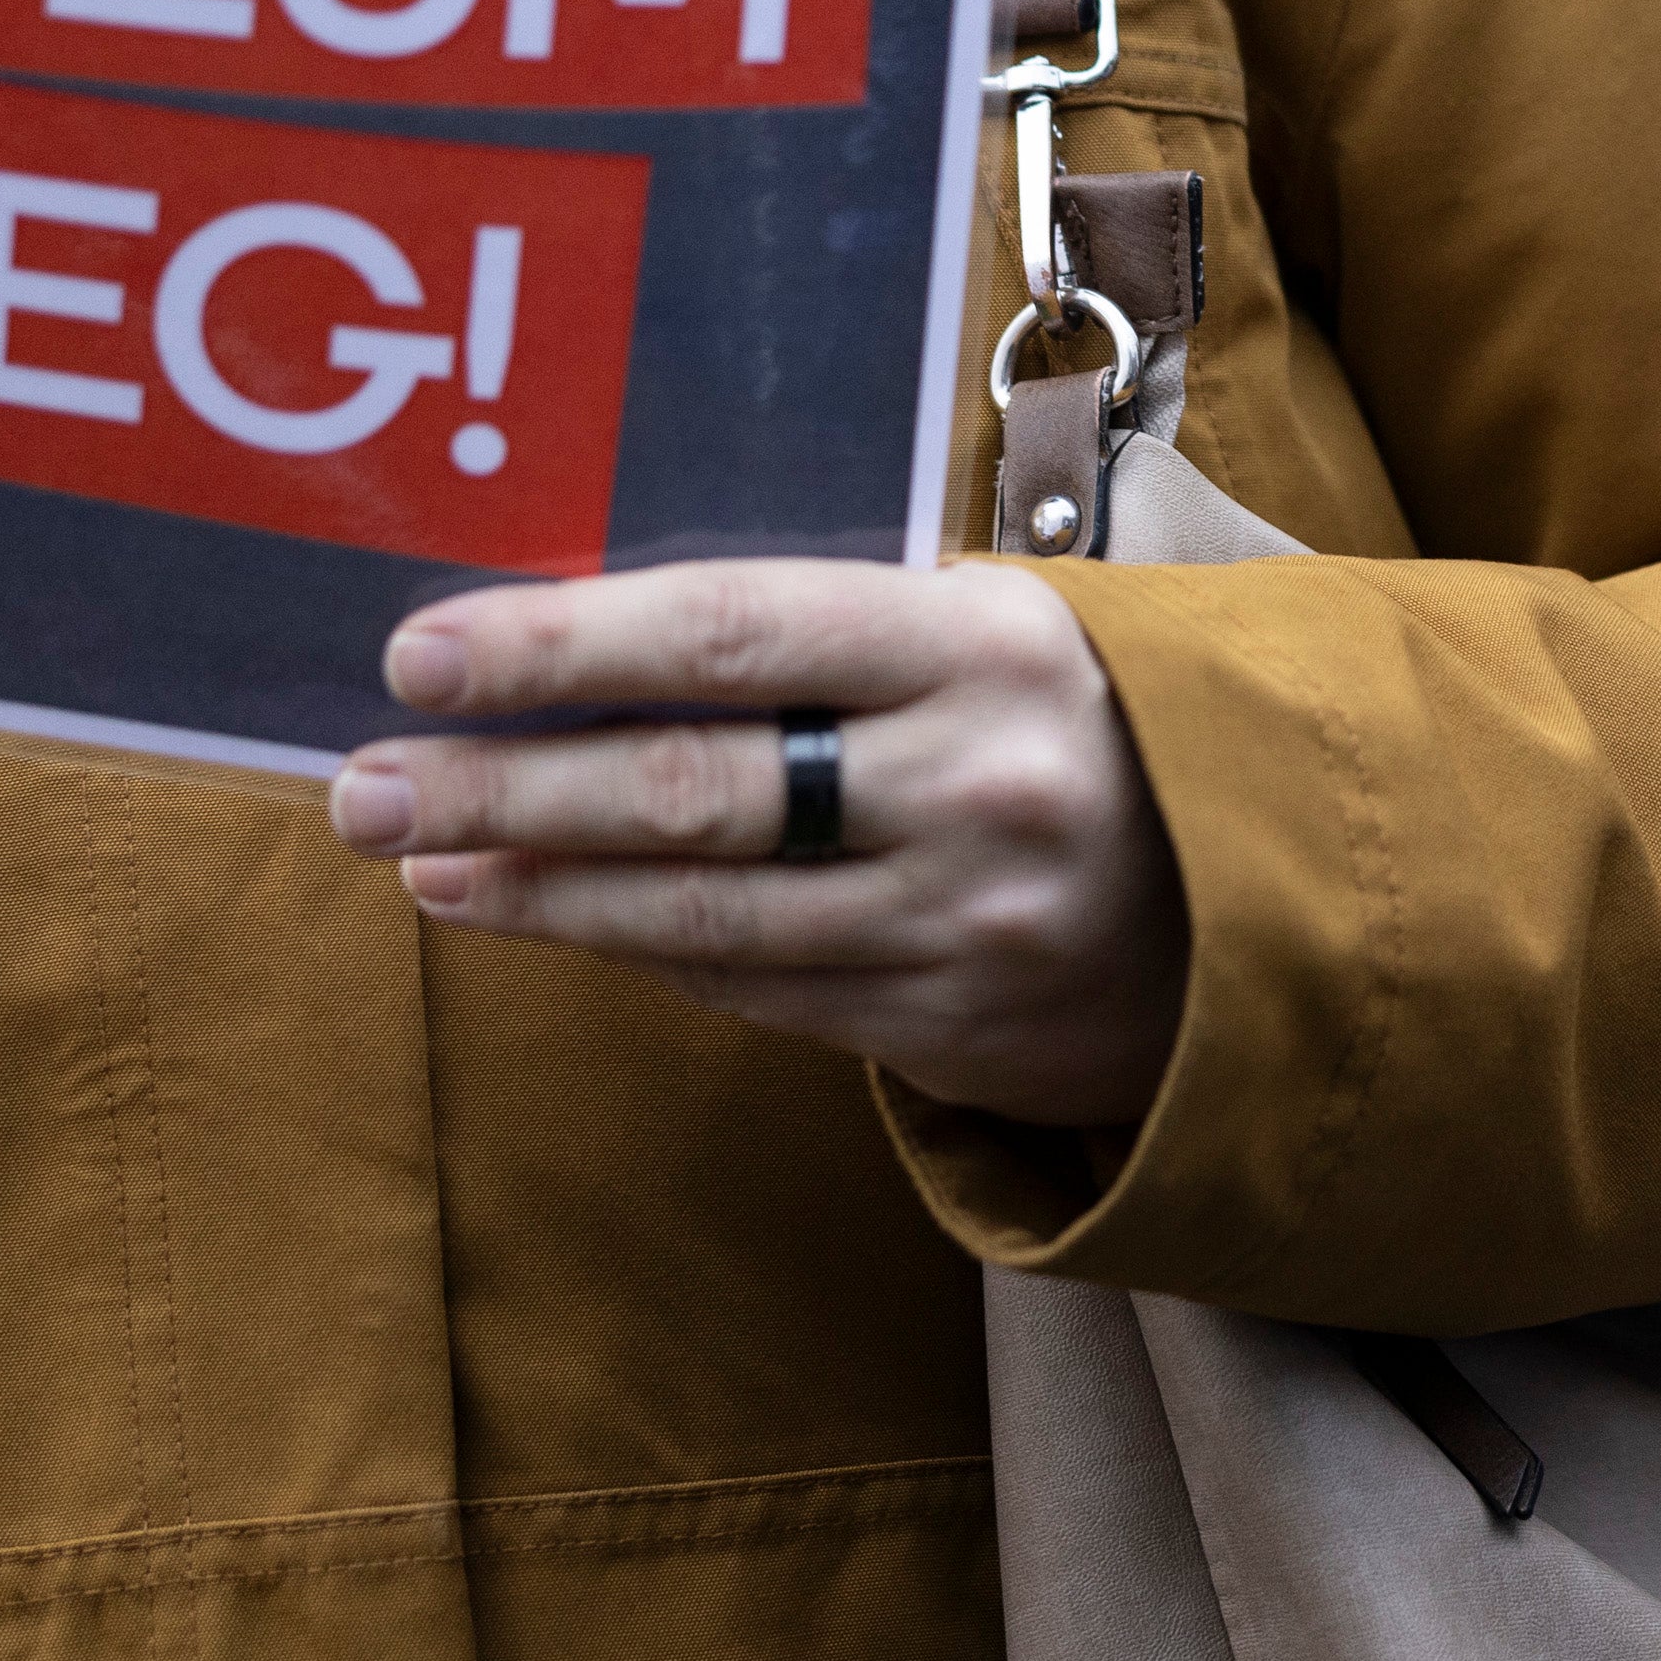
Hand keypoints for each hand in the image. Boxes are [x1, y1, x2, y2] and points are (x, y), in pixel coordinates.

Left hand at [330, 558, 1188, 1125]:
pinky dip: (645, 948)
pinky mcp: (957, 1032)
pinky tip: (551, 913)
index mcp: (995, 644)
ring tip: (418, 857)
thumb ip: (850, 632)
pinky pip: (761, 988)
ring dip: (536, 887)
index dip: (566, 645)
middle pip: (690, 789)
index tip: (423, 654)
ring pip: (700, 913)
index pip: (738, 629)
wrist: (1300, 892)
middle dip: (503, 785)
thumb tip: (607, 638)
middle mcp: (979, 785)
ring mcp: (965, 924)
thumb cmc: (1117, 720)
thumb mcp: (1022, 627)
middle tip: (360, 782)